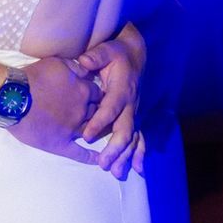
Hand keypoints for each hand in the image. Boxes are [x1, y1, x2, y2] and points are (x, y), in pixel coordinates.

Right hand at [10, 57, 102, 165]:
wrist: (12, 97)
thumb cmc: (33, 77)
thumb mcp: (57, 63)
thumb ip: (76, 67)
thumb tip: (88, 71)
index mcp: (83, 90)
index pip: (98, 93)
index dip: (94, 94)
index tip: (90, 95)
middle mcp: (82, 111)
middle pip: (97, 111)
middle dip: (95, 110)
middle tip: (89, 111)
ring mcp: (73, 129)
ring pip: (92, 131)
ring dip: (95, 130)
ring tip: (94, 131)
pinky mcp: (61, 144)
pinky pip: (80, 154)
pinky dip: (91, 158)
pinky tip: (98, 160)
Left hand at [74, 22, 145, 178]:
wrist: (134, 55)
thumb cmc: (116, 54)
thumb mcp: (106, 50)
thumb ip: (95, 57)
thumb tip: (82, 61)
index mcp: (121, 89)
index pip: (110, 109)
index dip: (99, 122)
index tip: (86, 136)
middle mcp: (131, 104)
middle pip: (124, 130)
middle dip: (115, 148)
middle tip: (103, 164)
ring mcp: (135, 112)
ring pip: (133, 138)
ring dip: (126, 156)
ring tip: (116, 172)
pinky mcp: (136, 116)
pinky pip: (140, 137)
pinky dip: (139, 153)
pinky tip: (138, 168)